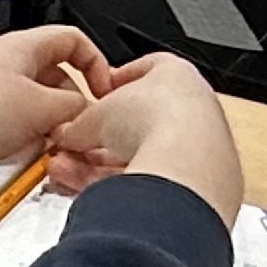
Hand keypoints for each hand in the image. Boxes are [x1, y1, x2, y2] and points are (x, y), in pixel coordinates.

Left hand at [0, 25, 111, 195]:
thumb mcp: (41, 108)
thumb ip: (74, 107)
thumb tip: (87, 111)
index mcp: (23, 46)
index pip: (74, 40)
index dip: (96, 63)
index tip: (103, 89)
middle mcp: (5, 60)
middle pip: (54, 75)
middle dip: (68, 103)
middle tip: (73, 125)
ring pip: (34, 101)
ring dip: (45, 122)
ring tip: (44, 143)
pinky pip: (12, 120)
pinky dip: (22, 135)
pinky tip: (19, 153)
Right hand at [41, 51, 244, 222]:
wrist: (186, 164)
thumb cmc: (158, 120)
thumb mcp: (98, 113)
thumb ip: (80, 122)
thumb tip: (69, 135)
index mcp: (180, 76)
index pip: (145, 74)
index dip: (115, 86)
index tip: (97, 96)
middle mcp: (197, 112)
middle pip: (141, 125)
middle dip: (103, 139)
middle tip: (75, 148)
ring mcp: (199, 152)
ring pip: (143, 159)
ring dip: (102, 167)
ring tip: (68, 173)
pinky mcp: (196, 189)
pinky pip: (151, 186)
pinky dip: (120, 188)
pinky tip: (89, 192)